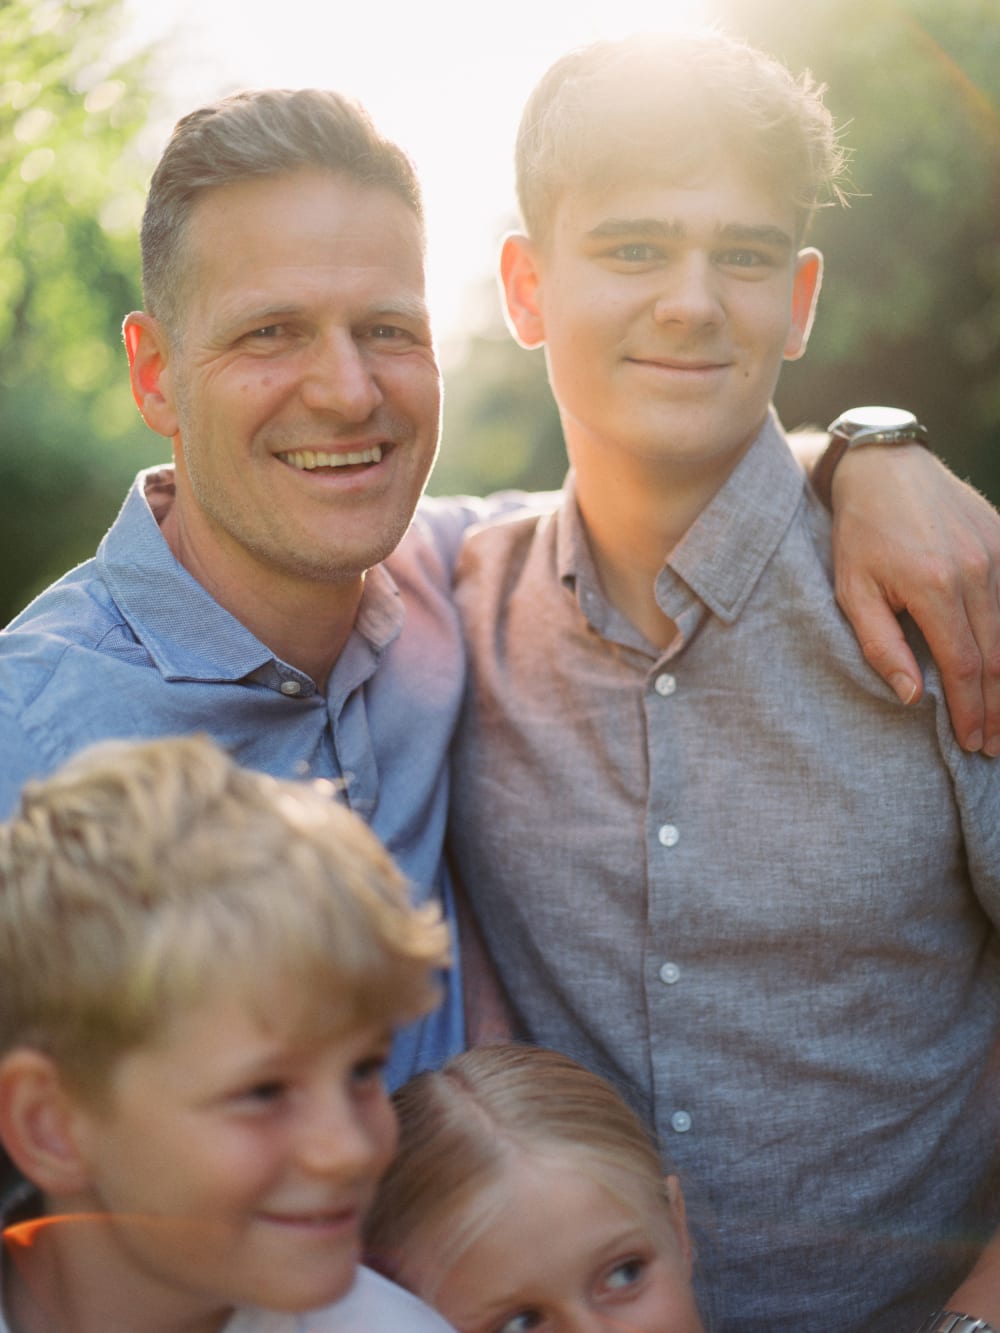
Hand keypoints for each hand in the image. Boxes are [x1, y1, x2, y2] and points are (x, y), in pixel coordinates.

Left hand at [830, 443, 999, 754]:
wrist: (886, 467)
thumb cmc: (861, 533)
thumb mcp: (852, 590)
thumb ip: (879, 645)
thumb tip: (911, 696)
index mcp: (935, 586)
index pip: (964, 666)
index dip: (971, 710)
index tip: (973, 743)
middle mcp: (977, 570)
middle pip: (999, 656)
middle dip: (999, 708)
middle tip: (995, 747)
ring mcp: (998, 553)